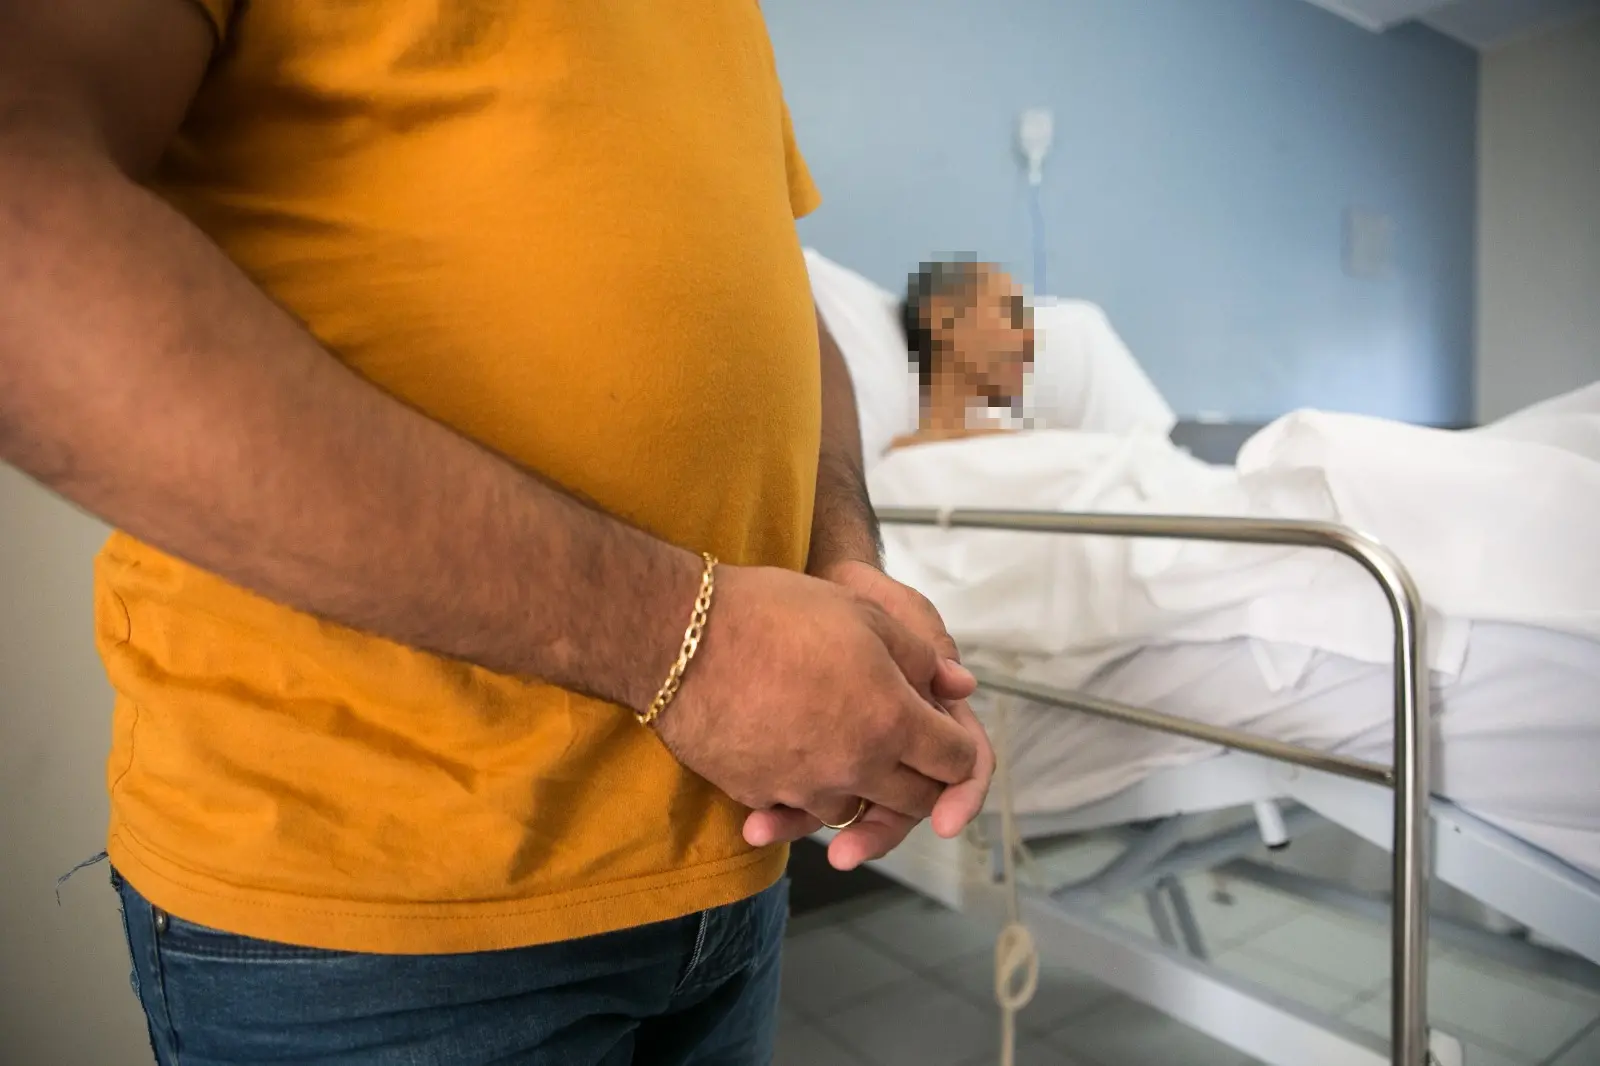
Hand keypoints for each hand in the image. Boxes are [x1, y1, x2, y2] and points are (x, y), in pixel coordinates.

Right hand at [652, 564, 979, 831]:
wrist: (680, 636)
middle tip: (908, 753)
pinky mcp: (758, 795)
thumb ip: (920, 657)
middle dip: (921, 781)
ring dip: (859, 790)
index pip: (957, 762)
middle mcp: (855, 768)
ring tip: (844, 748)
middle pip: (914, 801)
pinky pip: (796, 808)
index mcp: (892, 721)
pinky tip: (792, 753)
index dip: (958, 750)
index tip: (945, 736)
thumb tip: (956, 685)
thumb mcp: (863, 613)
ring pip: (853, 811)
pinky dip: (803, 792)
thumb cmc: (774, 613)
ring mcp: (803, 788)